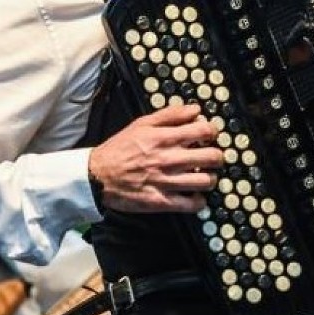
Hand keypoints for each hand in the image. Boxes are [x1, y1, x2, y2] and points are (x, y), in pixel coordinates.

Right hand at [88, 104, 223, 212]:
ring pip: (207, 181)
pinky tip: (195, 195)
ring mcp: (167, 182)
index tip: (210, 135)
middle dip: (217, 157)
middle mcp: (169, 159)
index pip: (204, 131)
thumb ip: (170, 115)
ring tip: (203, 176)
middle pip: (212, 157)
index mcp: (165, 138)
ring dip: (210, 178)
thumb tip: (196, 110)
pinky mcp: (162, 201)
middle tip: (211, 158)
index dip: (213, 132)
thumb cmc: (120, 148)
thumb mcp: (141, 124)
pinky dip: (199, 201)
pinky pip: (192, 204)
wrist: (96, 176)